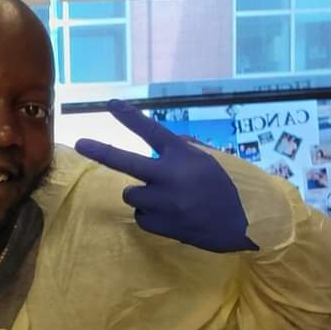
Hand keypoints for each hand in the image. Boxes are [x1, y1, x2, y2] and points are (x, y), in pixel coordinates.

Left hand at [75, 100, 257, 252]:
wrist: (250, 223)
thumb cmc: (231, 186)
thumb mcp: (212, 159)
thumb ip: (184, 149)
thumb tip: (160, 146)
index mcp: (183, 155)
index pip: (151, 131)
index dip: (129, 117)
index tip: (110, 104)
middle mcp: (170, 176)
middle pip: (126, 163)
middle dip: (101, 151)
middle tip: (80, 143)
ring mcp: (165, 203)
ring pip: (131, 195)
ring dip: (142, 196)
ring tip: (168, 199)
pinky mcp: (163, 225)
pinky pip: (141, 218)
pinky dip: (151, 216)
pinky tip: (173, 215)